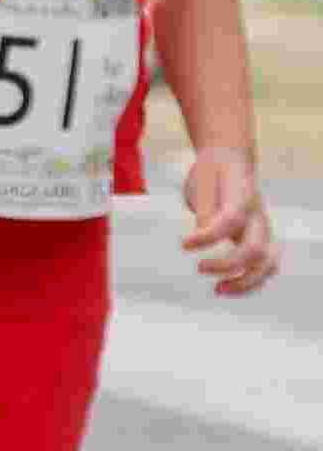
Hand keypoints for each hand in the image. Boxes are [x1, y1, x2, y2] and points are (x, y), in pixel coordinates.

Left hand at [183, 147, 281, 295]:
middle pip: (255, 250)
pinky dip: (250, 279)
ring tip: (219, 290)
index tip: (183, 244)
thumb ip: (205, 208)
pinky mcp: (260, 238)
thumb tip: (204, 232)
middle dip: (228, 266)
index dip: (207, 236)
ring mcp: (262, 229)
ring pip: (267, 263)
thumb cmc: (213, 172)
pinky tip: (228, 286)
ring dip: (246, 281)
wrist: (232, 160)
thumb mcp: (203, 183)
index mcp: (242, 197)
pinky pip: (264, 265)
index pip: (230, 221)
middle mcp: (258, 216)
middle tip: (199, 268)